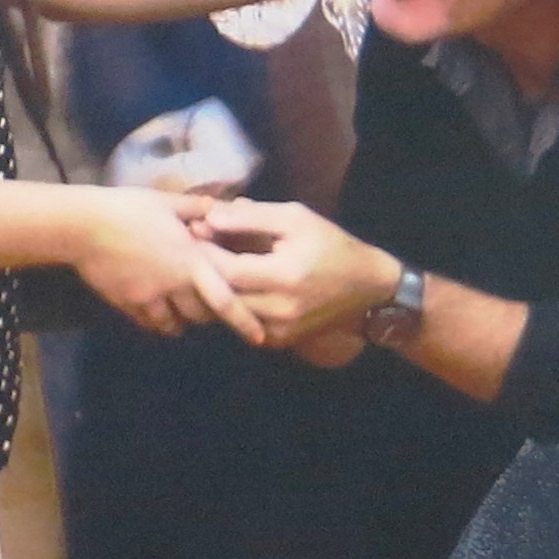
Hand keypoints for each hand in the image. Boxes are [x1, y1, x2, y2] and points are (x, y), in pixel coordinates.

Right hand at [71, 188, 263, 340]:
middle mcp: (174, 284)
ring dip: (181, 320)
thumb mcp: (166, 201)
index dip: (245, 320)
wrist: (83, 226)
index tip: (260, 337)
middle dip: (209, 314)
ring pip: (174, 323)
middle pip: (202, 314)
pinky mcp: (127, 304)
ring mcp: (150, 298)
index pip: (226, 297)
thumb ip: (195, 207)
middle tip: (212, 309)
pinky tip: (154, 310)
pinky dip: (156, 320)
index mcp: (191, 258)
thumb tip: (216, 207)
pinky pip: (148, 322)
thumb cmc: (128, 207)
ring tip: (181, 310)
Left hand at [195, 199, 396, 348]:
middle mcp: (280, 311)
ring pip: (227, 313)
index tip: (192, 231)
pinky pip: (241, 324)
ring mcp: (278, 332)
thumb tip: (207, 216)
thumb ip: (250, 217)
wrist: (367, 288)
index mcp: (285, 276)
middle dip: (203, 271)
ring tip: (205, 264)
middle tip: (191, 248)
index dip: (204, 251)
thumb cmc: (330, 244)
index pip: (227, 270)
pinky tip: (227, 285)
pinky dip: (231, 305)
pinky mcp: (278, 342)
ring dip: (212, 290)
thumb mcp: (295, 219)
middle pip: (222, 295)